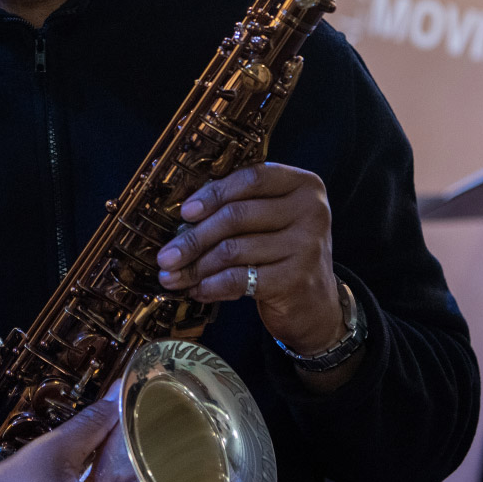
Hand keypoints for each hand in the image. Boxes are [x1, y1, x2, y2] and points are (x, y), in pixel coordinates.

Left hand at [156, 163, 344, 355]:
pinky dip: (212, 285)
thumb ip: (240, 205)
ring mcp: (307, 246)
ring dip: (196, 265)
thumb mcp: (271, 218)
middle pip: (237, 216)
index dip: (213, 193)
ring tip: (172, 276)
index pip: (252, 178)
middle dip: (194, 237)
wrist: (316, 303)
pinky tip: (197, 289)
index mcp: (303, 184)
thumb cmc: (282, 251)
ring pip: (233, 250)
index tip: (185, 212)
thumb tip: (182, 214)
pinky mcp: (296, 280)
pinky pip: (240, 279)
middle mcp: (312, 211)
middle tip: (166, 255)